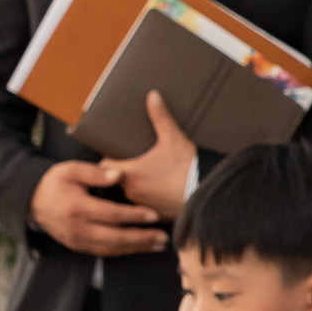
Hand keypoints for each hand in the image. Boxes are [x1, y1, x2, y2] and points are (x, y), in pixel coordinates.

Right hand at [29, 159, 166, 256]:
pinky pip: (103, 253)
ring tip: (157, 245)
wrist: (32, 201)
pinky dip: (123, 252)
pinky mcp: (78, 247)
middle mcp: (78, 228)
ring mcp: (77, 240)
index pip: (111, 215)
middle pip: (115, 237)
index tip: (153, 215)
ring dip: (136, 249)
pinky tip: (138, 248)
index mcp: (77, 207)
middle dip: (141, 239)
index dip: (134, 216)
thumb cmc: (55, 182)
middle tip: (162, 238)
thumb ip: (95, 172)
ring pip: (111, 249)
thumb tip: (119, 175)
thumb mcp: (70, 170)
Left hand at [104, 91, 197, 217]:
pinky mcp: (156, 214)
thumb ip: (160, 117)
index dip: (109, 159)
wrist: (207, 194)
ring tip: (148, 176)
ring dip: (136, 186)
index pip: (104, 167)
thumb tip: (152, 96)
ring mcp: (143, 205)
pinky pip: (146, 206)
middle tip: (133, 162)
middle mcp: (132, 192)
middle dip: (123, 172)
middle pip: (117, 180)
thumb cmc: (187, 168)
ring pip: (131, 194)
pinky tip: (161, 191)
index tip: (115, 154)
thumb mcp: (173, 138)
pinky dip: (150, 198)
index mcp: (131, 173)